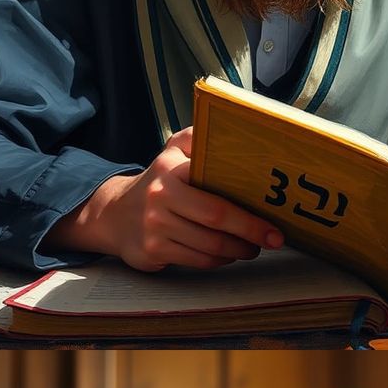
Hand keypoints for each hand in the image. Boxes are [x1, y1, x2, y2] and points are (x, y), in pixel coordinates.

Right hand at [48, 128, 284, 270]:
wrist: (113, 214)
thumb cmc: (156, 184)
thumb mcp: (172, 151)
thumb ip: (199, 138)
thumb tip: (234, 127)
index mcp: (170, 170)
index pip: (216, 190)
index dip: (249, 212)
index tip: (273, 221)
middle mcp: (160, 197)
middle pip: (216, 220)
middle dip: (250, 233)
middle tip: (272, 239)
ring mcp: (155, 227)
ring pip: (209, 246)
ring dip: (237, 250)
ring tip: (251, 247)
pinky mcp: (152, 251)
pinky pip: (197, 260)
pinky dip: (218, 260)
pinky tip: (226, 254)